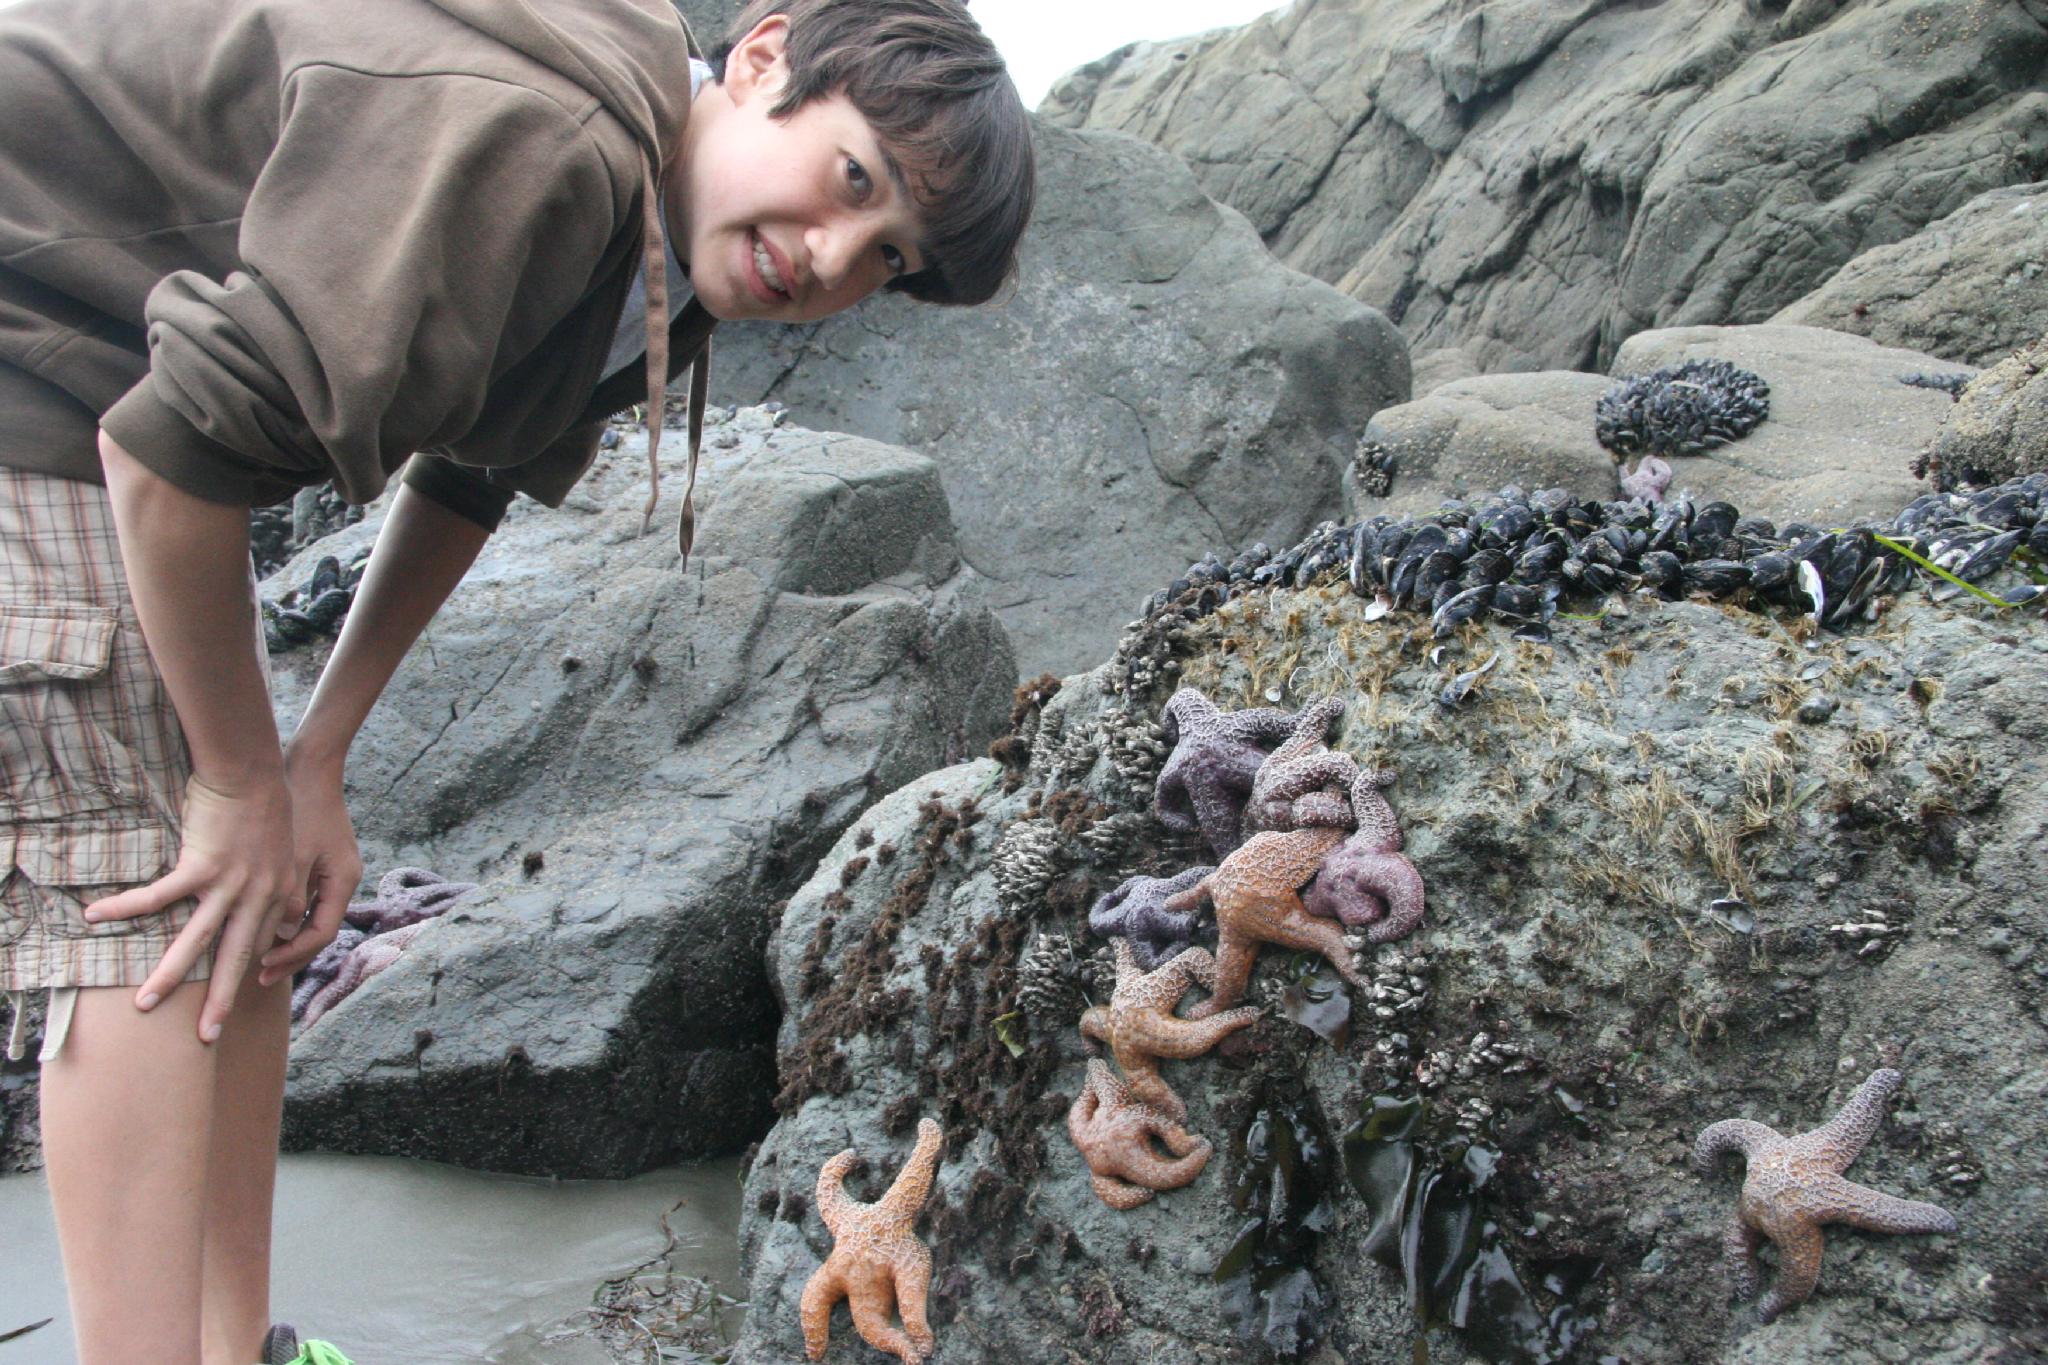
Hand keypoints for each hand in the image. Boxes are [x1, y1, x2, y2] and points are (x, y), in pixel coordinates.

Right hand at [83, 771, 294, 1041]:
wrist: (254, 774)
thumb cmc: (264, 809)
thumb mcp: (283, 854)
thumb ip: (275, 887)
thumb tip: (274, 914)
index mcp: (276, 896)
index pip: (259, 947)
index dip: (248, 975)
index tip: (235, 1000)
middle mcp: (256, 898)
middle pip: (234, 959)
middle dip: (218, 1001)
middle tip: (206, 1037)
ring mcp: (228, 885)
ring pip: (195, 942)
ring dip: (168, 975)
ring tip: (144, 1003)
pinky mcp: (201, 867)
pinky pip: (156, 897)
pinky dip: (124, 907)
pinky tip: (96, 916)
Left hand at [260, 752, 361, 987]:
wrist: (309, 765)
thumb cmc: (301, 804)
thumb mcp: (293, 853)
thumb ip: (289, 894)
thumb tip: (281, 933)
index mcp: (342, 881)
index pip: (321, 934)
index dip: (292, 955)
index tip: (261, 966)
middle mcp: (340, 881)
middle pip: (315, 933)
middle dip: (287, 957)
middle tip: (258, 977)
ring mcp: (330, 871)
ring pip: (306, 918)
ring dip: (282, 939)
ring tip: (255, 957)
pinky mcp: (316, 859)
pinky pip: (300, 898)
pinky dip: (281, 914)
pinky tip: (260, 920)